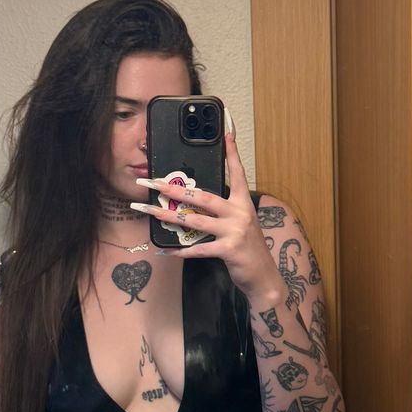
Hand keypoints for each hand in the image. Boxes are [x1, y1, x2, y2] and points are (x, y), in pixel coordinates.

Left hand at [130, 118, 281, 305]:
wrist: (263, 276)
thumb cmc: (248, 248)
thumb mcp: (241, 223)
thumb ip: (224, 211)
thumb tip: (195, 203)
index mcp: (243, 203)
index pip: (237, 173)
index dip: (232, 154)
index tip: (226, 135)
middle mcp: (240, 213)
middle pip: (202, 196)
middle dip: (175, 189)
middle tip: (154, 181)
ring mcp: (235, 231)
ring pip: (195, 220)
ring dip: (168, 216)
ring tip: (149, 210)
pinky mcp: (229, 250)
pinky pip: (198, 249)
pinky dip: (180, 251)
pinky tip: (166, 250)